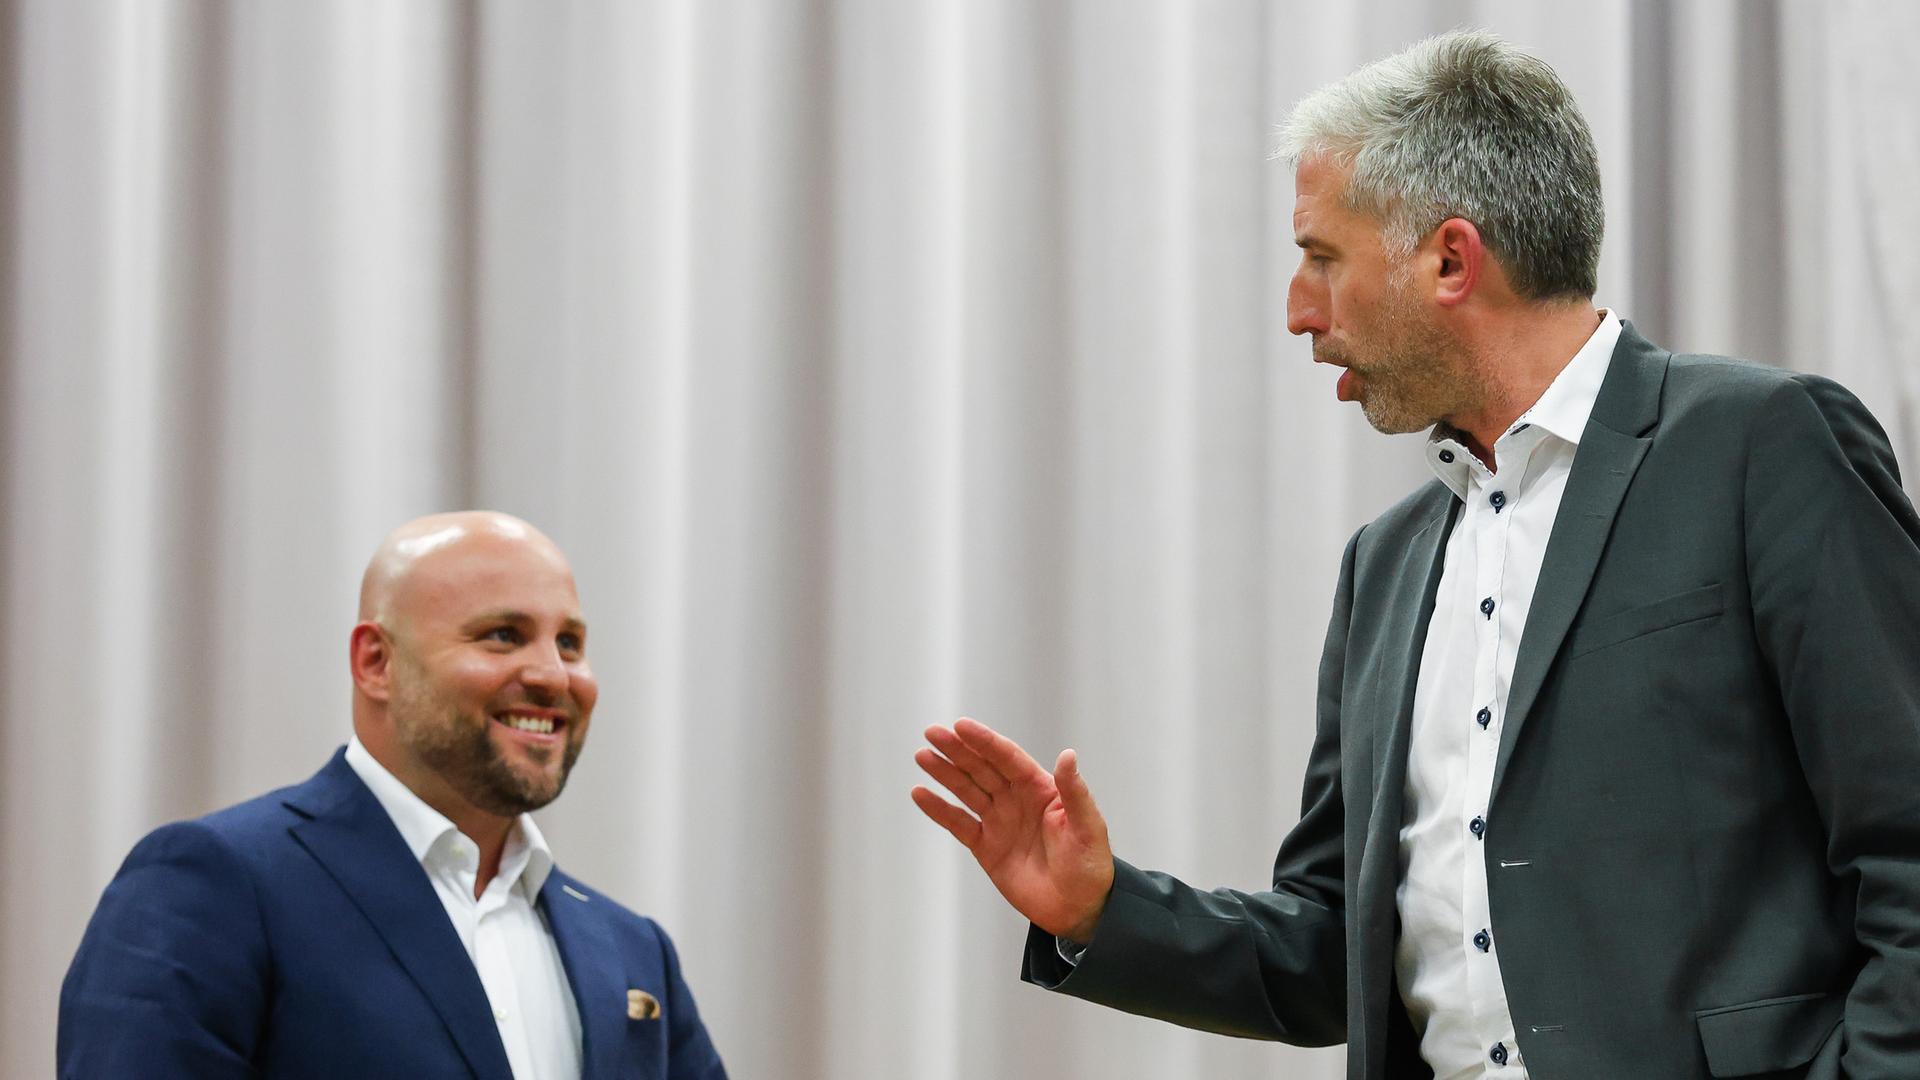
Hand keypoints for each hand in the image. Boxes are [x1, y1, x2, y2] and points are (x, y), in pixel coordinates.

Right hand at [911, 717, 1115, 942]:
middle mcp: (1017, 800)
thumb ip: (1075, 792)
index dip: (984, 742)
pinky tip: (920, 794)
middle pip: (981, 768)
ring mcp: (1000, 822)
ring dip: (944, 773)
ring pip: (966, 790)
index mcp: (1041, 789)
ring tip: (922, 756)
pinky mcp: (987, 847)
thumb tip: (1068, 755)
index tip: (961, 726)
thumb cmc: (1090, 865)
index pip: (1007, 758)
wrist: (1078, 909)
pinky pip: (959, 824)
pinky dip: (939, 810)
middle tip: (932, 733)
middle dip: (957, 750)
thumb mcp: (1088, 827)